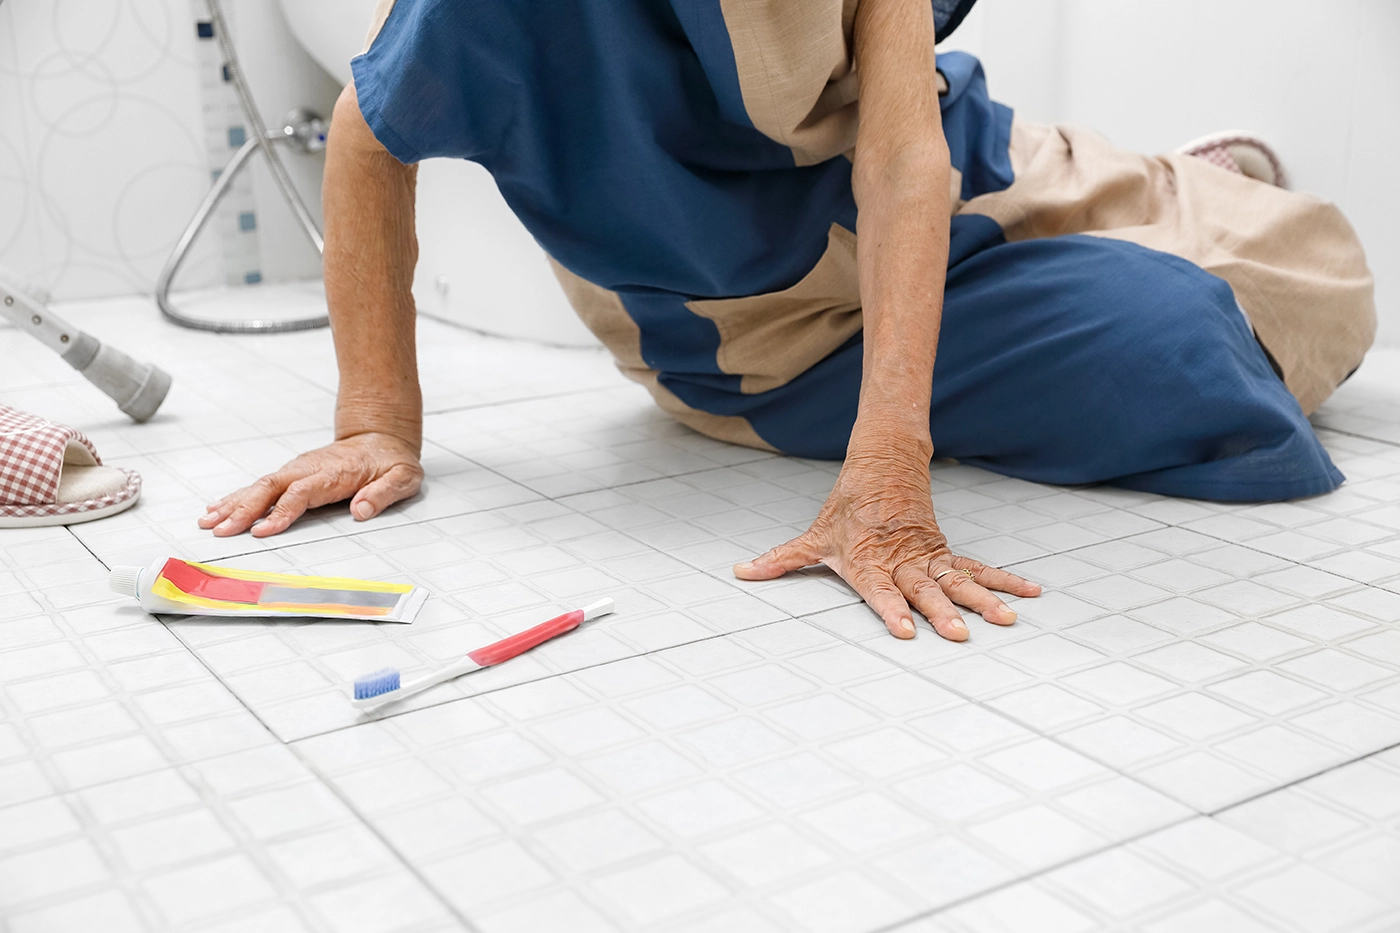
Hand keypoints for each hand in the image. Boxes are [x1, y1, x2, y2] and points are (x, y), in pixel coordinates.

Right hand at [197, 432, 423, 537]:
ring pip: (260, 486)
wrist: (381, 436)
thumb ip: (384, 493)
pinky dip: (238, 497)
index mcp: (334, 473)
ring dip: (234, 503)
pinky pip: (261, 486)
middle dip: (244, 509)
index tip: (262, 530)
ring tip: (208, 521)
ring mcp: (298, 470)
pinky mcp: (292, 474)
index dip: (281, 512)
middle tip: (221, 529)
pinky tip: (218, 508)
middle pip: (271, 488)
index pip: (301, 493)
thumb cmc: (391, 461)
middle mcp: (309, 469)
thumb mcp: (403, 477)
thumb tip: (362, 510)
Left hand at [734, 452, 1040, 639]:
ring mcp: (928, 556)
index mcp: (870, 561)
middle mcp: (903, 562)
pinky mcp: (946, 552)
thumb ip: (782, 560)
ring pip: (959, 582)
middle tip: (960, 635)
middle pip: (925, 591)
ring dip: (984, 600)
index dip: (891, 610)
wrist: (882, 463)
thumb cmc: (847, 507)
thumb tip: (742, 572)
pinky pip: (979, 569)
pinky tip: (1030, 594)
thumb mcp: (814, 535)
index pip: (880, 591)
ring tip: (1007, 619)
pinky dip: (1005, 581)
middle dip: (943, 613)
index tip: (904, 631)